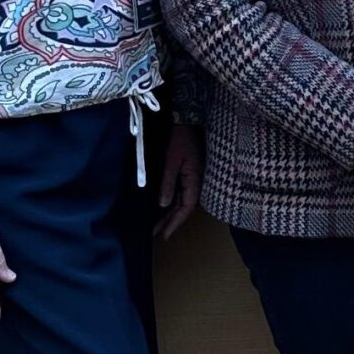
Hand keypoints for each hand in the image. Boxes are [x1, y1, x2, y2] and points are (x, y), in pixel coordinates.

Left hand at [154, 122, 202, 240]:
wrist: (188, 118)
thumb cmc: (181, 137)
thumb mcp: (172, 159)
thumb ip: (168, 182)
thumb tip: (163, 204)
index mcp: (195, 179)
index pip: (186, 207)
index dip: (176, 223)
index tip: (164, 235)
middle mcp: (197, 181)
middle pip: (184, 208)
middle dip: (171, 222)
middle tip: (156, 235)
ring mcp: (194, 177)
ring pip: (183, 202)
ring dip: (171, 214)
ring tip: (158, 226)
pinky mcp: (189, 173)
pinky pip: (182, 193)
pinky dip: (173, 203)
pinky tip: (164, 209)